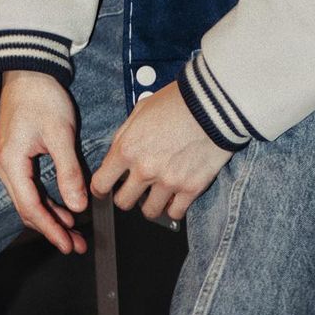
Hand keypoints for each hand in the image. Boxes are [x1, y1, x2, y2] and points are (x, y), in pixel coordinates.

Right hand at [0, 70, 87, 254]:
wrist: (28, 69)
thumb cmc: (42, 97)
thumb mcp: (60, 134)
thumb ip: (68, 171)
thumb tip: (78, 205)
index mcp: (11, 163)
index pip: (31, 207)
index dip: (50, 229)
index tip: (67, 244)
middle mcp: (5, 166)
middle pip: (28, 208)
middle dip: (52, 227)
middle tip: (75, 244)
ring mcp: (9, 161)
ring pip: (29, 198)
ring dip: (50, 215)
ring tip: (74, 231)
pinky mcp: (17, 154)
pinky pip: (30, 185)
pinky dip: (46, 198)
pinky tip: (64, 206)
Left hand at [90, 82, 231, 221]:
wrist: (213, 103)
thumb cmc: (178, 101)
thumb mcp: (141, 109)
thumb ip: (125, 134)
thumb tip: (118, 153)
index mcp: (128, 148)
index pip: (101, 183)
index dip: (100, 189)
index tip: (105, 190)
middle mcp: (145, 169)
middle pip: (123, 202)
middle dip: (126, 196)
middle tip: (135, 188)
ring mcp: (168, 182)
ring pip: (149, 212)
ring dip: (150, 203)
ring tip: (157, 192)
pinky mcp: (191, 188)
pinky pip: (175, 213)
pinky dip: (174, 208)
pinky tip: (175, 197)